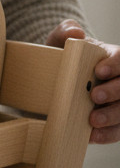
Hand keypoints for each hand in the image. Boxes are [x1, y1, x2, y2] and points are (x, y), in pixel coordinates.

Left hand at [46, 21, 119, 144]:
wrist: (54, 78)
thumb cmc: (62, 57)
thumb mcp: (59, 41)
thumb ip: (64, 31)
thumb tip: (75, 33)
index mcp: (113, 57)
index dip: (116, 65)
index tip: (98, 71)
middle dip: (115, 91)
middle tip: (94, 96)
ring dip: (112, 117)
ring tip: (92, 121)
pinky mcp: (115, 122)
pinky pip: (118, 131)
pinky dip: (107, 135)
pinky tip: (92, 136)